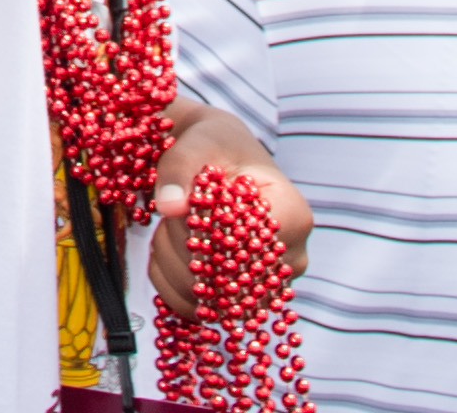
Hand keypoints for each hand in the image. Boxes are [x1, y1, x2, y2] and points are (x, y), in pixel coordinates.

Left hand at [142, 160, 313, 313]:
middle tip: (168, 216)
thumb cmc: (212, 146)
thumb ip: (179, 170)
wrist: (218, 158)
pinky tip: (163, 252)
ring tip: (167, 229)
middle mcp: (291, 257)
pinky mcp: (243, 302)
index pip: (246, 247)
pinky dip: (170, 285)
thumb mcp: (196, 144)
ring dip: (173, 266)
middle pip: (229, 282)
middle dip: (183, 250)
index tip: (182, 210)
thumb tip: (170, 207)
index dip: (203, 235)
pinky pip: (200, 312)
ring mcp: (270, 286)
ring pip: (211, 302)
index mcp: (293, 214)